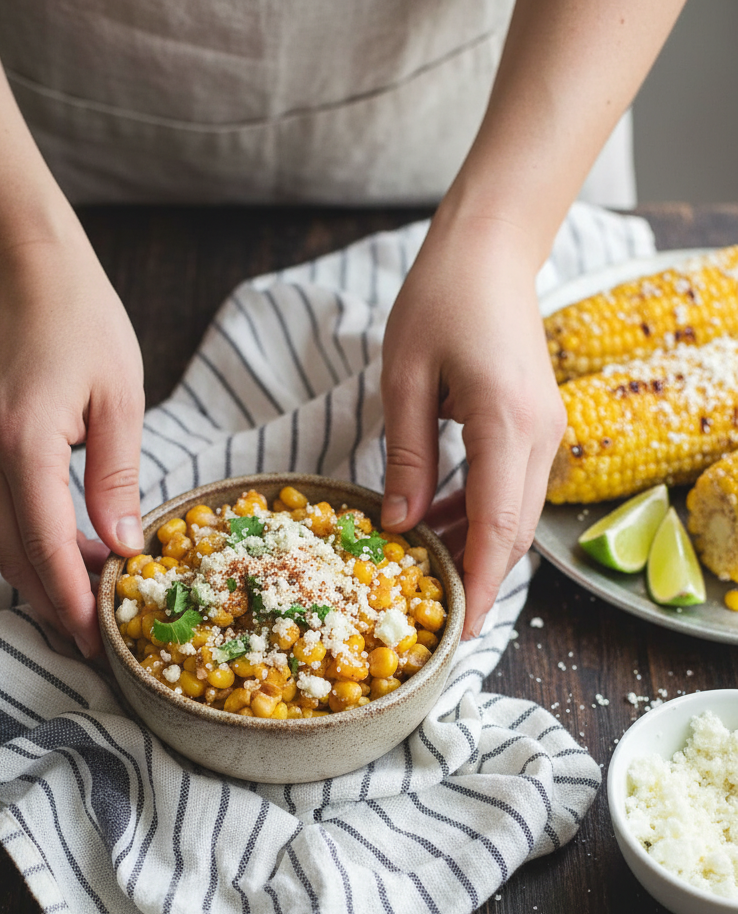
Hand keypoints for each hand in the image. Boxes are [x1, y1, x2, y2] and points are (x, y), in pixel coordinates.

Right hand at [0, 233, 144, 656]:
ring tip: (91, 610)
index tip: (97, 641)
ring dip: (45, 580)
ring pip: (6, 542)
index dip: (72, 600)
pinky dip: (35, 547)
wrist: (27, 267)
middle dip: (56, 607)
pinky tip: (74, 558)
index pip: (46, 546)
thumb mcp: (121, 398)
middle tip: (95, 646)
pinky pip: (5, 515)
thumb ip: (117, 478)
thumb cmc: (84, 321)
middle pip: (17, 557)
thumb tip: (124, 546)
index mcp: (23, 444)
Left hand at [380, 215, 564, 639]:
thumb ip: (406, 457)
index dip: (480, 584)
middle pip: (514, 532)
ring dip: (474, 546)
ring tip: (424, 567)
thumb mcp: (404, 379)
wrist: (491, 250)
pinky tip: (438, 522)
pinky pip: (512, 489)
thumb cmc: (441, 299)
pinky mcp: (537, 427)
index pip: (499, 526)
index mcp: (507, 424)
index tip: (463, 631)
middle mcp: (540, 435)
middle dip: (477, 577)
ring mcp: (545, 431)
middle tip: (432, 611)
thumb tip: (400, 526)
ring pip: (515, 515)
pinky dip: (479, 515)